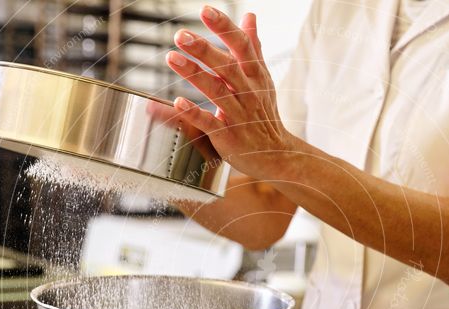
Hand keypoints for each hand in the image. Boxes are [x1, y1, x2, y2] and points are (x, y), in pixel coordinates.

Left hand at [165, 6, 293, 180]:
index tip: (206, 11)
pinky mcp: (228, 136)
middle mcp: (248, 93)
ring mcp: (239, 115)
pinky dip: (194, 113)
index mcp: (256, 75)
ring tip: (172, 58)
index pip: (242, 46)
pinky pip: (210, 123)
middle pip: (227, 67)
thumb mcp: (262, 79)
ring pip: (216, 92)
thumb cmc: (264, 115)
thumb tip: (251, 17)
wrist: (275, 155)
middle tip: (182, 35)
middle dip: (204, 49)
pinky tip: (178, 102)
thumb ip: (253, 48)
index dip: (225, 27)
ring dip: (194, 74)